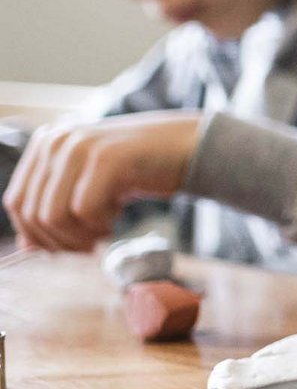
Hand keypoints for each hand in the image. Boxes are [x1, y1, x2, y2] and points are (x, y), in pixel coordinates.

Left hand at [3, 110, 201, 250]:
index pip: (16, 203)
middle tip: (91, 245)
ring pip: (54, 215)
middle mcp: (56, 140)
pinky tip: (118, 217)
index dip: (38, 234)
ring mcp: (80, 146)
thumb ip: (55, 208)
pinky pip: (84, 210)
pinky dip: (101, 224)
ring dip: (81, 235)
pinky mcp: (105, 157)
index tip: (69, 246)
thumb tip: (26, 248)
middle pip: (33, 213)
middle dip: (61, 241)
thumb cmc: (138, 169)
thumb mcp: (88, 185)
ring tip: (106, 229)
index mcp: (45, 144)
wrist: (188, 146)